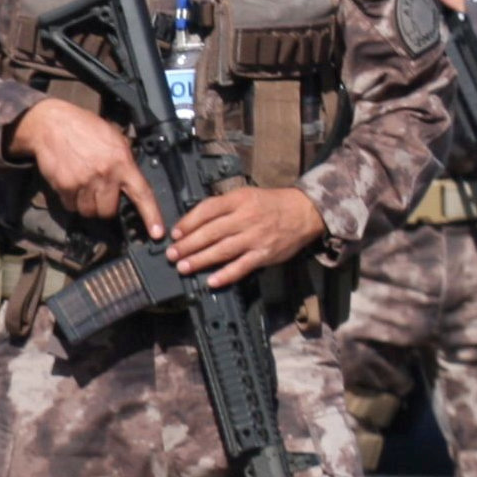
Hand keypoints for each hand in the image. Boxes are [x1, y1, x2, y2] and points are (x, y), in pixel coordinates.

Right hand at [7, 98, 164, 235]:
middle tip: (99, 192)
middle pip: (109, 211)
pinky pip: (71, 206)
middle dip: (104, 206)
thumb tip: (131, 181)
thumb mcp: (113, 138)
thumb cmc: (84, 128)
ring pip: (89, 212)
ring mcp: (84, 182)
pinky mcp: (65, 186)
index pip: (142, 193)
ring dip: (87, 205)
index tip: (157, 233)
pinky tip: (71, 182)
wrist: (52, 124)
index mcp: (122, 162)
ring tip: (83, 186)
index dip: (151, 215)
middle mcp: (105, 174)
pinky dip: (71, 200)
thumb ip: (124, 160)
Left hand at [169, 186, 324, 287]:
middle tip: (171, 254)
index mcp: (239, 200)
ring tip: (183, 267)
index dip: (188, 222)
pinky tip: (211, 281)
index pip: (207, 210)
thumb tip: (193, 221)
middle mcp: (246, 218)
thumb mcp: (245, 195)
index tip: (174, 233)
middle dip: (188, 245)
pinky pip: (242, 266)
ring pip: (223, 250)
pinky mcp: (264, 254)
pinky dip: (226, 275)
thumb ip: (221, 206)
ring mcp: (255, 237)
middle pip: (211, 232)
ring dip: (200, 260)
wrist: (304, 211)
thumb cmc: (270, 204)